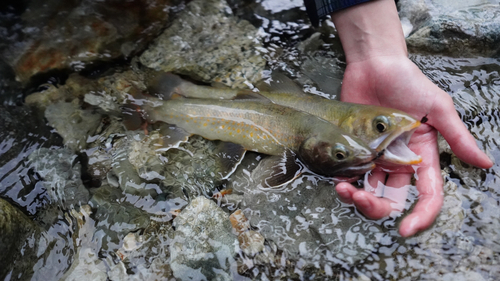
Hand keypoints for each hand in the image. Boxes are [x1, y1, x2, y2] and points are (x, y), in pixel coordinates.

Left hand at [335, 55, 492, 236]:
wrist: (374, 64)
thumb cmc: (408, 82)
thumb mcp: (438, 108)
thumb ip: (458, 137)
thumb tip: (485, 163)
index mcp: (422, 157)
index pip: (426, 195)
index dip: (420, 216)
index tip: (405, 230)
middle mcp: (398, 162)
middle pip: (392, 199)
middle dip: (378, 208)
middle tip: (363, 200)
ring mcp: (374, 157)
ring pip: (368, 191)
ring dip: (357, 199)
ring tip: (345, 190)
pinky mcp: (353, 150)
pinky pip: (348, 175)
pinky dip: (343, 183)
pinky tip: (337, 180)